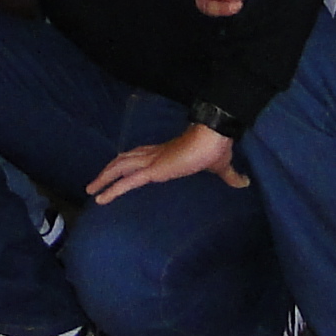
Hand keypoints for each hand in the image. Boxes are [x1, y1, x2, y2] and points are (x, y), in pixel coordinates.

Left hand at [88, 120, 248, 203]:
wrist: (213, 137)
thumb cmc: (215, 149)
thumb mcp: (222, 167)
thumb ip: (229, 176)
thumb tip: (244, 182)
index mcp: (165, 153)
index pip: (140, 155)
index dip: (128, 162)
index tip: (118, 169)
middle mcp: (153, 155)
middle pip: (123, 160)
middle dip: (108, 171)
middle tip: (94, 183)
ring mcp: (151, 162)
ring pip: (119, 167)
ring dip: (103, 178)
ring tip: (91, 189)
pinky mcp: (152, 171)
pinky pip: (126, 181)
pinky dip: (111, 189)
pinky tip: (100, 198)